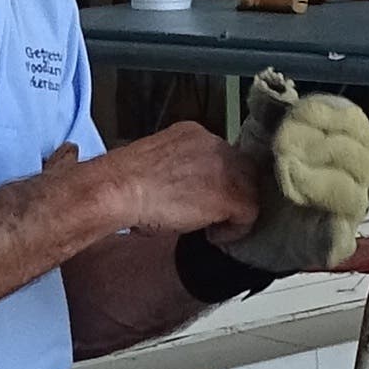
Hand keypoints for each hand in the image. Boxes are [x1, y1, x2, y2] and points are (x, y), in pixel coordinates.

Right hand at [100, 120, 259, 242]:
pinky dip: (235, 229)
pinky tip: (213, 236)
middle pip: (242, 169)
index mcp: (193, 133)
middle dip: (230, 193)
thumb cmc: (123, 183)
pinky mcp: (229, 194)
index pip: (222, 155)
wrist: (119, 189)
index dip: (216, 180)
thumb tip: (182, 192)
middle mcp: (214, 144)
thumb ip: (177, 171)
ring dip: (233, 211)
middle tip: (211, 215)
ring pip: (250, 190)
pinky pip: (249, 213)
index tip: (201, 197)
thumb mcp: (155, 166)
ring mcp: (225, 168)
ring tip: (211, 227)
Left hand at [220, 71, 368, 272]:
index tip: (291, 115)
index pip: (352, 121)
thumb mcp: (258, 135)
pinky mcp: (329, 246)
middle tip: (283, 146)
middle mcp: (352, 176)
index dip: (324, 115)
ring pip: (352, 195)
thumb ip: (266, 108)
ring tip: (286, 176)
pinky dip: (334, 234)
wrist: (235, 222)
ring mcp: (343, 212)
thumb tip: (270, 83)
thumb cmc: (259, 173)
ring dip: (319, 182)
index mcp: (340, 142)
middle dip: (320, 147)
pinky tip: (325, 226)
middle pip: (359, 157)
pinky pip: (341, 241)